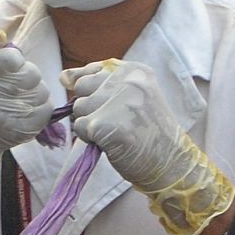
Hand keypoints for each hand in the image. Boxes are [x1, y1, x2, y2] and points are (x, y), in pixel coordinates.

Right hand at [0, 28, 55, 177]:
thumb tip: (0, 32)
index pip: (13, 57)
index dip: (15, 60)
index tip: (8, 67)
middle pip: (32, 73)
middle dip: (27, 75)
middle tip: (14, 84)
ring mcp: (8, 116)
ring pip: (42, 90)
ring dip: (35, 92)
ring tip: (19, 98)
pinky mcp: (24, 130)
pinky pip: (47, 108)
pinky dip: (40, 107)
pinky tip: (26, 110)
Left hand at [63, 60, 233, 234]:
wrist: (171, 163)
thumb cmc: (147, 131)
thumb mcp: (132, 97)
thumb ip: (99, 82)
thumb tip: (63, 77)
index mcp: (135, 70)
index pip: (91, 71)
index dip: (93, 91)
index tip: (112, 106)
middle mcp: (127, 81)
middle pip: (81, 88)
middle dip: (90, 107)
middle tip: (117, 121)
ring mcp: (117, 102)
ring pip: (78, 108)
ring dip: (90, 124)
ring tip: (117, 132)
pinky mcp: (104, 124)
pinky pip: (79, 127)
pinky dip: (90, 138)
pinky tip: (112, 142)